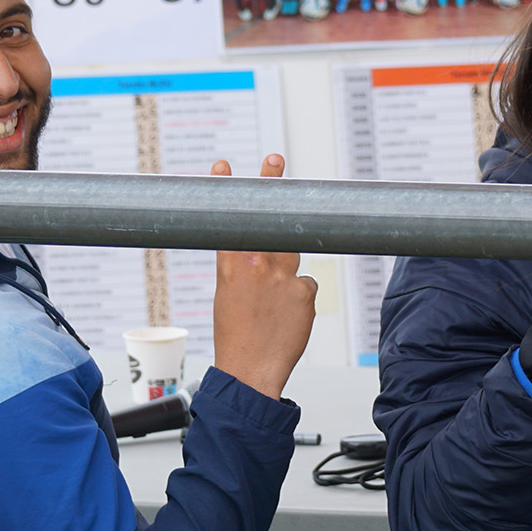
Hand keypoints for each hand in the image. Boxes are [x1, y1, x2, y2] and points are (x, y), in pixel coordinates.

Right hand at [209, 155, 316, 399]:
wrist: (251, 371)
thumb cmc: (237, 336)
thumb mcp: (227, 296)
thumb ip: (244, 270)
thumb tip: (263, 256)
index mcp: (230, 267)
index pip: (230, 220)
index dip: (229, 189)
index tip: (225, 166)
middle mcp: (256, 266)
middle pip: (269, 219)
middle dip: (272, 186)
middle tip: (274, 159)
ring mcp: (283, 276)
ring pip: (291, 255)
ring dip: (286, 266)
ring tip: (272, 296)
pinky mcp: (305, 291)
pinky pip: (306, 283)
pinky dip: (299, 296)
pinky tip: (287, 318)